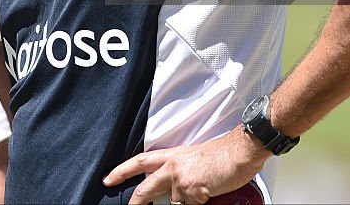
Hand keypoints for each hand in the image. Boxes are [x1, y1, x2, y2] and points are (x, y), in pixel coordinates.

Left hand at [102, 128, 267, 204]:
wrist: (240, 150)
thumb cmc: (224, 154)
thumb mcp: (196, 159)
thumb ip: (182, 172)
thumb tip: (177, 192)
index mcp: (173, 155)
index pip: (140, 161)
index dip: (122, 170)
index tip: (109, 178)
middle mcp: (173, 166)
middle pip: (146, 187)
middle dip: (136, 201)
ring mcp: (180, 178)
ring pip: (173, 203)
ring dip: (185, 202)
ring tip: (203, 190)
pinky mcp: (191, 190)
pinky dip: (199, 204)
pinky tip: (209, 193)